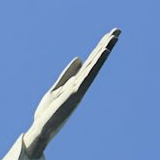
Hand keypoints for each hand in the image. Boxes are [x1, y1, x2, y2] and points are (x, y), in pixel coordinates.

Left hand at [23, 28, 120, 159]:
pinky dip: (96, 64)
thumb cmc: (48, 112)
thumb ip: (67, 75)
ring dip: (104, 51)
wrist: (41, 129)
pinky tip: (104, 53)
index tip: (109, 34)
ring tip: (114, 38)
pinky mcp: (76, 93)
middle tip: (117, 30)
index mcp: (76, 82)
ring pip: (94, 67)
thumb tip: (79, 58)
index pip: (90, 62)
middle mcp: (80, 84)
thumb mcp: (56, 89)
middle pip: (95, 61)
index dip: (99, 48)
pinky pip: (88, 76)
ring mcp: (79, 88)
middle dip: (105, 45)